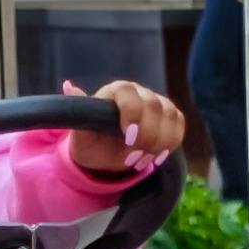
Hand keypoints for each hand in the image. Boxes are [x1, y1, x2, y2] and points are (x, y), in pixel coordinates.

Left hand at [65, 79, 182, 174]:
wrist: (106, 156)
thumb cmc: (92, 142)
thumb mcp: (81, 135)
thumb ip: (78, 114)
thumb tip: (68, 86)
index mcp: (115, 91)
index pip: (128, 92)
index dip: (132, 114)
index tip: (128, 138)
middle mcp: (139, 92)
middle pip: (155, 106)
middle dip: (147, 137)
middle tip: (132, 160)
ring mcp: (157, 103)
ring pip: (171, 116)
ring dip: (159, 144)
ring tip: (141, 162)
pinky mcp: (170, 116)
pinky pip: (179, 126)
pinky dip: (170, 144)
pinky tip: (156, 158)